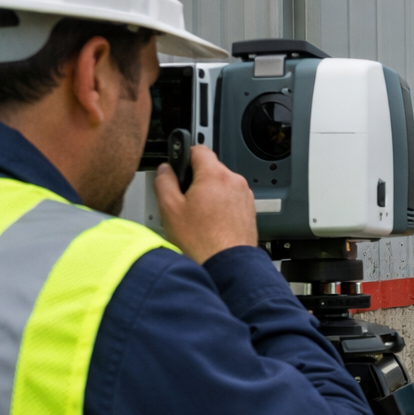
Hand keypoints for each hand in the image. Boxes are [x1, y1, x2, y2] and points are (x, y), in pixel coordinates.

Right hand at [154, 145, 257, 263]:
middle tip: (183, 197)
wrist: (227, 265)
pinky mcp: (249, 210)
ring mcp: (244, 196)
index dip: (184, 154)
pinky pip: (231, 199)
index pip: (199, 149)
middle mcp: (234, 181)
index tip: (178, 164)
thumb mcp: (170, 209)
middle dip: (196, 178)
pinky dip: (220, 205)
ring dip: (209, 193)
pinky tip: (210, 223)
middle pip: (210, 168)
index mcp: (215, 175)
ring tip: (197, 215)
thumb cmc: (202, 242)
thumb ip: (164, 182)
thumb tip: (165, 170)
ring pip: (221, 184)